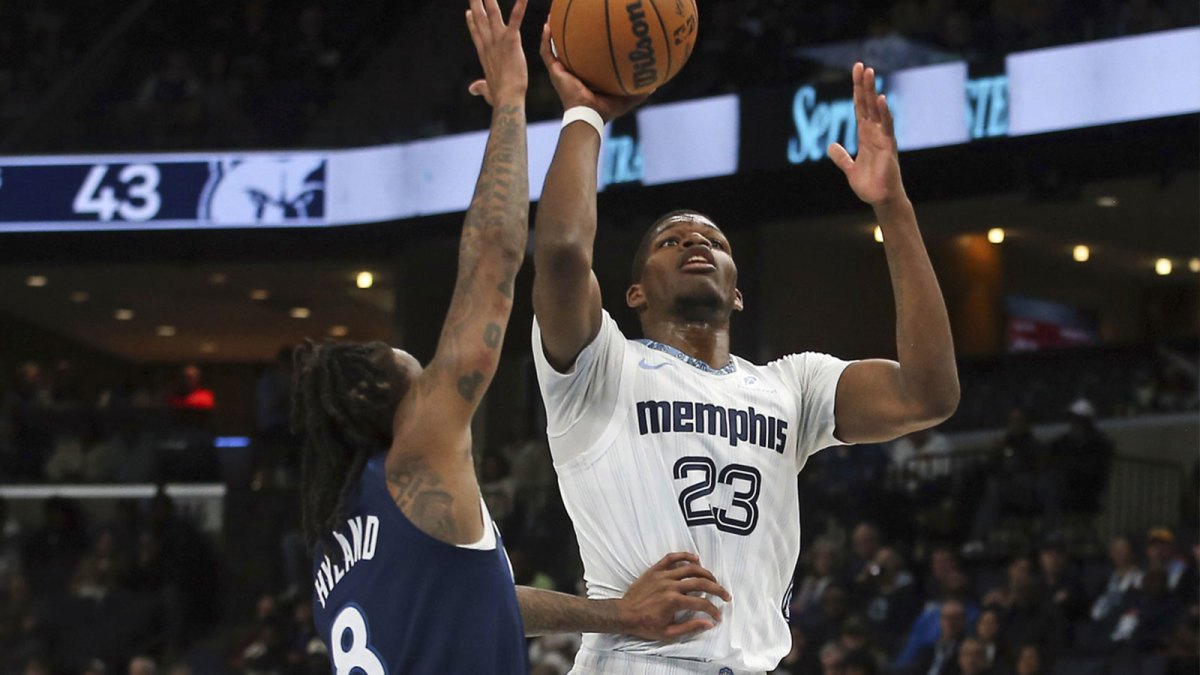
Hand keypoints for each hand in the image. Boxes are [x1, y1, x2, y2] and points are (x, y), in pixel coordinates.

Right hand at [465, 0, 527, 106]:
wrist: (507, 98)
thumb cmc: (499, 97)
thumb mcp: (487, 90)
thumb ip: (480, 87)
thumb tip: (472, 89)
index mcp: (484, 53)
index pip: (477, 33)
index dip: (472, 22)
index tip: (469, 11)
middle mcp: (489, 44)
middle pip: (480, 18)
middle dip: (477, 3)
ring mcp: (499, 41)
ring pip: (493, 14)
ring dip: (490, 0)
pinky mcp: (511, 41)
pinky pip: (515, 20)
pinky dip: (519, 7)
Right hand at [539, 22, 646, 122]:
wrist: (588, 116)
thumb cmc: (606, 110)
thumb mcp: (627, 97)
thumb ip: (640, 89)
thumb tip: (657, 83)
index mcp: (586, 76)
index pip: (586, 57)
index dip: (587, 44)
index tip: (591, 29)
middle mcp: (572, 72)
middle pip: (568, 48)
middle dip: (568, 33)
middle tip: (572, 17)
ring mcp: (561, 71)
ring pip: (553, 47)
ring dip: (552, 32)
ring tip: (553, 15)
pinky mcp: (554, 71)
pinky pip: (547, 52)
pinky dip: (546, 39)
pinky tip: (548, 24)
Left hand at [616, 552, 731, 641]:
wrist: (623, 614)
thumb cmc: (645, 625)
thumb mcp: (668, 633)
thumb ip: (689, 628)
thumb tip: (709, 624)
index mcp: (674, 602)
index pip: (701, 603)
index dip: (713, 610)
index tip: (718, 616)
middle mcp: (671, 585)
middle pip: (701, 583)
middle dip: (717, 589)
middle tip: (725, 595)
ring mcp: (663, 575)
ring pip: (690, 568)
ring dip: (705, 573)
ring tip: (713, 580)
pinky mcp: (655, 570)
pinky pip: (672, 558)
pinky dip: (685, 556)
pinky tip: (695, 558)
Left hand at [828, 63, 905, 207]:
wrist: (881, 199)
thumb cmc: (869, 185)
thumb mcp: (850, 169)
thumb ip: (841, 157)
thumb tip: (831, 146)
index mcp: (865, 135)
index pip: (860, 108)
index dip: (857, 91)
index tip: (856, 73)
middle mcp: (875, 132)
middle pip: (867, 104)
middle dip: (863, 85)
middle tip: (861, 65)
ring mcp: (883, 137)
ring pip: (877, 109)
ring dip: (872, 91)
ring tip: (870, 73)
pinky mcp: (889, 146)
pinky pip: (887, 126)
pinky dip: (884, 112)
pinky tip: (880, 98)